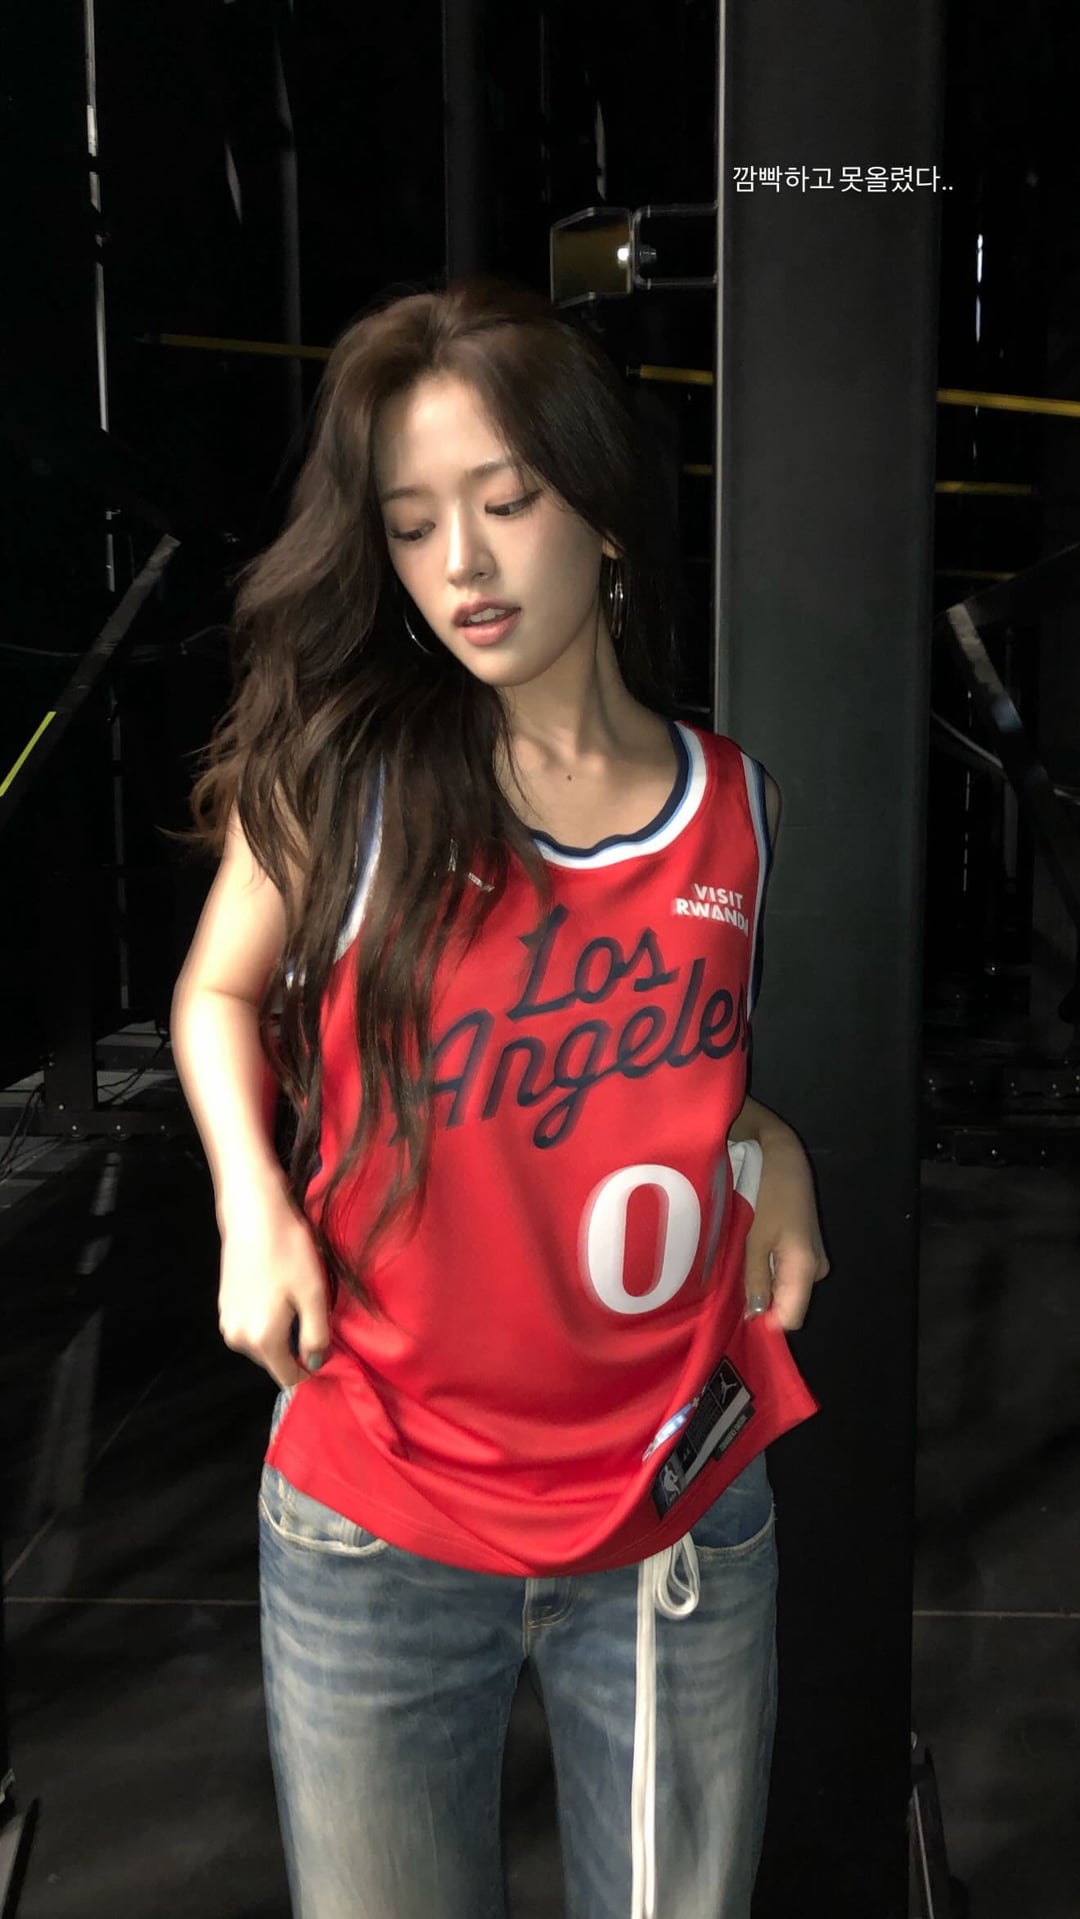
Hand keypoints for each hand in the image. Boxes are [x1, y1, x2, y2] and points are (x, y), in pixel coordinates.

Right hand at [217, 1179, 331, 1388]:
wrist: (252, 1213)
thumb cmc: (288, 1252)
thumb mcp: (314, 1295)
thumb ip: (316, 1336)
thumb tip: (315, 1363)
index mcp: (262, 1341)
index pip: (289, 1377)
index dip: (311, 1369)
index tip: (328, 1350)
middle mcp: (238, 1339)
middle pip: (274, 1361)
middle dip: (296, 1347)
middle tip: (313, 1313)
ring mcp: (226, 1322)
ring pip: (262, 1343)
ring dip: (282, 1331)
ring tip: (295, 1298)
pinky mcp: (223, 1305)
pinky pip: (251, 1326)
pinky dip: (267, 1319)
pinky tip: (277, 1291)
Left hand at [743, 1128, 828, 1332]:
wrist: (780, 1153)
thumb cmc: (765, 1193)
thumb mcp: (754, 1239)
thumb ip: (755, 1279)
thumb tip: (755, 1316)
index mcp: (806, 1268)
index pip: (791, 1317)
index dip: (765, 1321)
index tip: (737, 1315)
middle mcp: (816, 1267)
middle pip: (788, 1300)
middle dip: (760, 1297)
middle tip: (731, 1282)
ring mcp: (813, 1254)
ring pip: (785, 1283)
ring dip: (762, 1279)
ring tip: (738, 1261)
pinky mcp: (806, 1243)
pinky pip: (786, 1267)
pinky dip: (767, 1264)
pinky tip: (750, 1249)